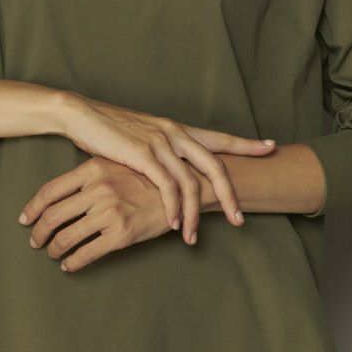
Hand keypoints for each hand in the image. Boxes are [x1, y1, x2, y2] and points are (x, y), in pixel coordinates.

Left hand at [23, 155, 193, 271]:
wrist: (184, 189)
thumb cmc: (148, 178)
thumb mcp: (117, 165)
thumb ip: (90, 175)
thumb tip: (60, 193)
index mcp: (93, 169)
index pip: (50, 191)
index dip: (33, 208)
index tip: (24, 219)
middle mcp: (99, 189)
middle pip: (53, 216)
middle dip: (39, 233)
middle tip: (35, 241)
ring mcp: (110, 212)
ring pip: (67, 237)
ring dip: (54, 249)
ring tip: (52, 253)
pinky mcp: (122, 234)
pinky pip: (86, 253)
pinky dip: (72, 262)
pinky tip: (69, 265)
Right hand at [53, 91, 274, 244]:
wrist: (81, 114)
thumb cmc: (108, 128)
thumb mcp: (142, 138)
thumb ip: (161, 152)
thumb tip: (171, 172)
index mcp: (178, 129)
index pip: (220, 137)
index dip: (246, 143)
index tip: (270, 147)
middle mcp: (175, 133)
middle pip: (215, 165)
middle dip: (230, 194)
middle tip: (240, 219)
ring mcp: (161, 142)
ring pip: (191, 182)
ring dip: (194, 214)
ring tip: (193, 237)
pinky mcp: (143, 153)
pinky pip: (167, 186)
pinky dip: (173, 208)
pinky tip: (172, 224)